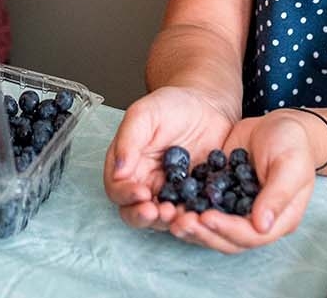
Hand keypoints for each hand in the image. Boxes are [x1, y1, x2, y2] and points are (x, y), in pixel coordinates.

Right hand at [103, 86, 235, 233]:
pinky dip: (191, 217)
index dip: (126, 195)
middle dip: (145, 216)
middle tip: (159, 211)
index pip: (117, 188)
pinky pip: (189, 213)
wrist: (208, 105)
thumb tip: (118, 170)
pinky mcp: (193, 198)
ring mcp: (170, 193)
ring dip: (167, 221)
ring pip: (161, 218)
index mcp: (128, 164)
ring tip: (178, 215)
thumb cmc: (173, 105)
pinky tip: (198, 214)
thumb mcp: (145, 113)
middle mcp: (145, 182)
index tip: (141, 193)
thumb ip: (129, 139)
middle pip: (135, 211)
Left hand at [163, 110, 317, 253]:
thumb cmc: (293, 144)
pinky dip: (186, 206)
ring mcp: (237, 208)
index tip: (206, 218)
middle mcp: (256, 220)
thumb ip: (277, 195)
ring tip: (170, 216)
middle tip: (180, 221)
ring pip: (212, 227)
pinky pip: (202, 205)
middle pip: (227, 239)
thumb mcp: (290, 165)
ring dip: (191, 225)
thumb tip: (262, 225)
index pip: (251, 235)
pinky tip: (169, 200)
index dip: (227, 229)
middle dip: (203, 232)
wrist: (280, 124)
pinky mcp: (221, 193)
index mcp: (278, 219)